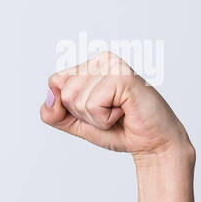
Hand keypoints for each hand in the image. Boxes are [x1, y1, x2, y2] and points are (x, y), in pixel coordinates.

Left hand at [40, 51, 191, 159]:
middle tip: (109, 112)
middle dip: (83, 113)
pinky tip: (124, 110)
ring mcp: (113, 65)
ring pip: (75, 99)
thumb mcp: (74, 123)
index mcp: (89, 65)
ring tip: (118, 111)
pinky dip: (105, 118)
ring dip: (95, 117)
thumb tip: (51, 96)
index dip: (68, 106)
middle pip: (63, 92)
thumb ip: (53, 113)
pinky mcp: (122, 76)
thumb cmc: (117, 129)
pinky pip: (92, 104)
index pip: (54, 83)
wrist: (149, 142)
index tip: (95, 109)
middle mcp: (101, 59)